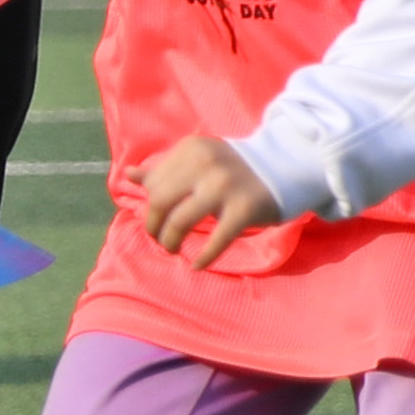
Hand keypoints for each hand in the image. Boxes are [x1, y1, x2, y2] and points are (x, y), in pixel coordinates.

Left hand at [134, 132, 288, 265]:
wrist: (287, 166)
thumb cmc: (236, 167)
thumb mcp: (199, 159)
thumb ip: (164, 169)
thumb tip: (128, 174)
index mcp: (192, 149)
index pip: (154, 184)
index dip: (150, 206)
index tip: (157, 218)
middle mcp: (207, 164)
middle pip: (160, 203)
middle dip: (154, 226)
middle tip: (160, 238)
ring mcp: (226, 187)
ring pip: (179, 222)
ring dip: (169, 241)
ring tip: (172, 249)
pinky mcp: (245, 210)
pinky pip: (216, 240)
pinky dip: (202, 257)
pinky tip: (196, 265)